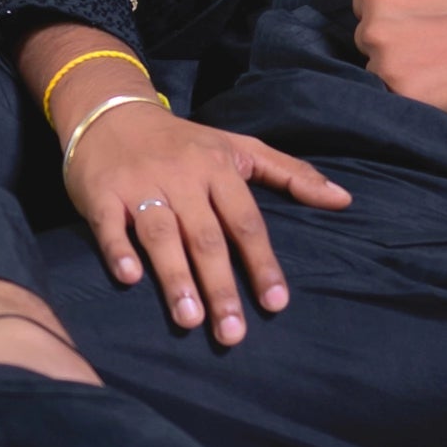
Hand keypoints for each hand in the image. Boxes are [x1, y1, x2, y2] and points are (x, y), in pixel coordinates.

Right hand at [58, 100, 346, 345]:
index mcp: (219, 168)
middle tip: (233, 334)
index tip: (276, 304)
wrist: (113, 112)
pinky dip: (118, 250)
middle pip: (206, 237)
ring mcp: (140, 185)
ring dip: (175, 277)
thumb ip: (291, 174)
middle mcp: (183, 177)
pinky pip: (110, 225)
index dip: (262, 263)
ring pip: (161, 234)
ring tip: (189, 321)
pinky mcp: (101, 193)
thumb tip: (345, 200)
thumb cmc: (185, 142)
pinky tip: (128, 280)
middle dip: (221, 286)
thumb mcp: (241, 147)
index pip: (246, 222)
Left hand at [341, 0, 446, 113]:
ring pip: (380, 66)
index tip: (428, 6)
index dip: (398, 1)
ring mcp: (388, 67)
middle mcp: (375, 29)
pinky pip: (395, 93)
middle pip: (369, 34)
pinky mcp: (406, 98)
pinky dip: (415, 86)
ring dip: (403, 62)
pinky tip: (442, 76)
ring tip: (443, 55)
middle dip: (396, 32)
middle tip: (439, 30)